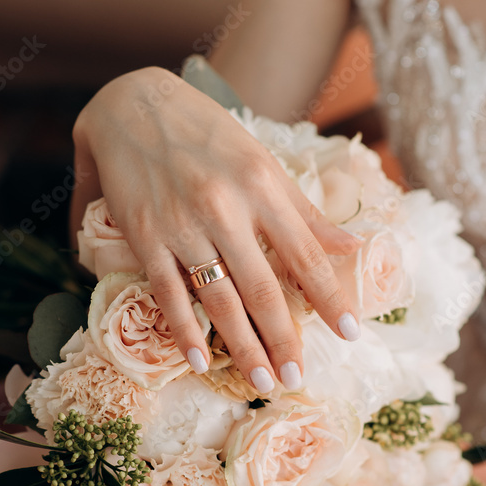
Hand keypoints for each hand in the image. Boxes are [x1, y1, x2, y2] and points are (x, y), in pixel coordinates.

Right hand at [71, 67, 359, 393]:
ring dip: (242, 346)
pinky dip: (183, 329)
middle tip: (297, 379)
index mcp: (261, 186)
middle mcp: (225, 207)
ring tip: (262, 382)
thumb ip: (303, 210)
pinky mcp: (144, 236)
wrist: (133, 103)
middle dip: (284, 339)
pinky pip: (167, 292)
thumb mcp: (261, 160)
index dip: (330, 297)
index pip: (306, 254)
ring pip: (219, 298)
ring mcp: (182, 225)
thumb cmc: (206, 132)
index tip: (351, 333)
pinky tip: (199, 359)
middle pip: (263, 287)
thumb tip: (350, 246)